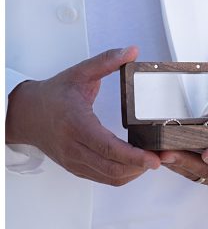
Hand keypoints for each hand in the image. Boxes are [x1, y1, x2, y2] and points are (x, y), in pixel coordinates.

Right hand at [4, 46, 160, 185]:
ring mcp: (73, 160)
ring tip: (152, 161)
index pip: (107, 147)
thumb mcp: (80, 72)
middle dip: (140, 167)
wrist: (25, 113)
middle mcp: (74, 147)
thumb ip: (107, 60)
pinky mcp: (74, 166)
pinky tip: (134, 165)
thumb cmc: (52, 94)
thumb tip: (132, 51)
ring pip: (107, 177)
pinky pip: (100, 177)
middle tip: (162, 158)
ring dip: (132, 173)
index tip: (152, 158)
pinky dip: (120, 175)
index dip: (132, 156)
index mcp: (77, 124)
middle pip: (110, 167)